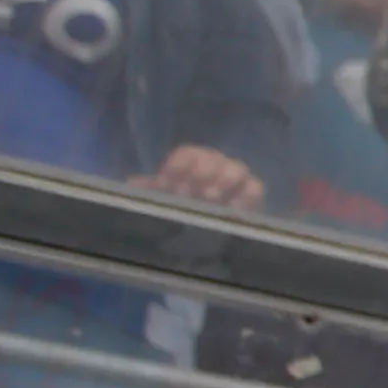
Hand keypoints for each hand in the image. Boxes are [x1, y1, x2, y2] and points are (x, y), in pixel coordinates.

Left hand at [135, 145, 264, 210]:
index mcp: (192, 161)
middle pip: (213, 158)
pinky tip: (231, 209)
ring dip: (224, 180)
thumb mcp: (160, 200)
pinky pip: (255, 188)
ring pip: (237, 167)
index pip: (188, 153)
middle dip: (200, 173)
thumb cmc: (180, 209)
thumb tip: (132, 184)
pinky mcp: (252, 196)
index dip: (178, 165)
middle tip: (188, 193)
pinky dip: (246, 196)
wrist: (203, 234)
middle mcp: (216, 165)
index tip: (167, 182)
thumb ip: (149, 191)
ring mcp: (236, 179)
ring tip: (209, 199)